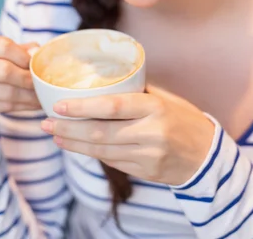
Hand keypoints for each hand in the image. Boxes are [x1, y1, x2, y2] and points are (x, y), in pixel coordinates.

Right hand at [0, 34, 40, 122]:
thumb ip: (18, 50)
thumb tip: (37, 51)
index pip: (3, 46)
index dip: (23, 56)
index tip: (35, 63)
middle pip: (4, 70)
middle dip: (27, 78)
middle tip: (42, 82)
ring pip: (6, 92)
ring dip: (28, 95)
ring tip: (42, 95)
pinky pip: (3, 106)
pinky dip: (23, 105)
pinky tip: (33, 103)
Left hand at [40, 85, 214, 185]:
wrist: (207, 155)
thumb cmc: (182, 118)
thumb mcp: (164, 98)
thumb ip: (135, 92)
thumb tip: (99, 80)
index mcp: (154, 107)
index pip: (112, 106)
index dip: (83, 107)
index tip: (58, 105)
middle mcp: (150, 132)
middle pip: (101, 131)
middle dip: (68, 128)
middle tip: (45, 122)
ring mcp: (147, 155)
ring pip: (102, 150)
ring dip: (74, 143)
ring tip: (54, 134)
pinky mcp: (144, 171)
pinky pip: (111, 161)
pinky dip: (90, 152)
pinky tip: (75, 145)